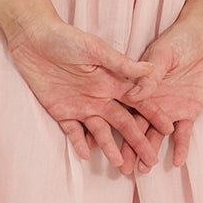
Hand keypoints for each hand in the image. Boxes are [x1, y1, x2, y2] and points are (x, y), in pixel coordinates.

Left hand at [5, 14, 164, 175]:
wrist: (33, 39)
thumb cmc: (66, 38)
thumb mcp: (96, 49)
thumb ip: (121, 64)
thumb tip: (151, 70)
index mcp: (112, 81)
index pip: (137, 102)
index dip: (152, 116)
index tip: (168, 129)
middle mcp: (100, 96)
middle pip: (123, 123)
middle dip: (137, 141)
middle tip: (150, 160)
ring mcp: (81, 105)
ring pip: (100, 131)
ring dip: (110, 147)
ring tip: (121, 164)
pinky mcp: (61, 111)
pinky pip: (73, 131)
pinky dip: (79, 142)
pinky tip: (87, 154)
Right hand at [122, 14, 202, 165]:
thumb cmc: (177, 41)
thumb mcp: (161, 55)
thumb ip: (149, 76)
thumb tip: (134, 95)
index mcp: (138, 88)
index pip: (123, 112)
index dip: (114, 129)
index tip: (103, 147)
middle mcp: (150, 103)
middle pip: (136, 129)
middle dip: (129, 149)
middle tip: (123, 169)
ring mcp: (168, 110)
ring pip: (156, 136)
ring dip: (150, 152)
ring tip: (143, 171)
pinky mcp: (188, 113)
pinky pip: (184, 134)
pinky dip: (181, 147)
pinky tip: (177, 162)